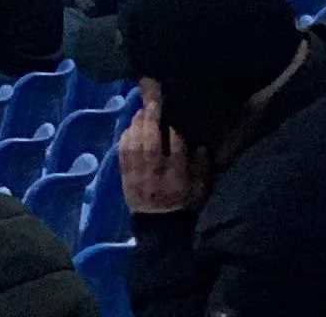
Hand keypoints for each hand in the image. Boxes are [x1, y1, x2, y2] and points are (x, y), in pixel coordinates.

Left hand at [117, 94, 207, 218]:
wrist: (159, 227)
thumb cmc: (183, 205)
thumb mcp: (200, 190)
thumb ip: (202, 168)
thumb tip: (202, 145)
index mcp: (177, 177)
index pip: (177, 149)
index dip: (175, 129)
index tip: (175, 112)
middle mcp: (156, 173)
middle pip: (152, 142)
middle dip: (152, 118)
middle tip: (153, 98)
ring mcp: (138, 174)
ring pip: (135, 143)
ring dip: (138, 123)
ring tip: (143, 109)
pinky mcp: (125, 175)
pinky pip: (123, 151)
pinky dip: (126, 136)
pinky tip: (131, 126)